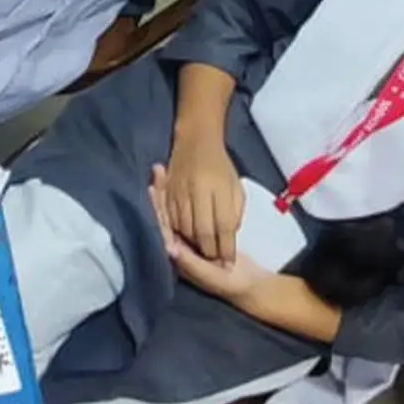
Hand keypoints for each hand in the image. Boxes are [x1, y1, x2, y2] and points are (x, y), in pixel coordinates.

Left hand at [150, 166, 267, 302]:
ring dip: (169, 191)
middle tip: (159, 170)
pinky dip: (181, 196)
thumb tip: (169, 247)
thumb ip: (190, 262)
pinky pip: (188, 211)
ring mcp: (189, 239)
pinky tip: (177, 179)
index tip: (153, 189)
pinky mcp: (201, 232)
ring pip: (175, 210)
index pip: (162, 229)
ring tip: (163, 170)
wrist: (250, 286)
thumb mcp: (210, 275)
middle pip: (165, 216)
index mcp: (177, 256)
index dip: (157, 209)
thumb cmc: (228, 284)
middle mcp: (179, 246)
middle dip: (161, 195)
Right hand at [163, 126, 244, 264]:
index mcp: (218, 188)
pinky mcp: (166, 194)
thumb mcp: (236, 186)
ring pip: (185, 230)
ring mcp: (179, 193)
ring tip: (202, 252)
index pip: (224, 225)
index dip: (227, 247)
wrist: (196, 141)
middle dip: (210, 250)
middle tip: (215, 261)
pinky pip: (171, 222)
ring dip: (194, 245)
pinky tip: (187, 238)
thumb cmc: (220, 166)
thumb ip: (235, 212)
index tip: (230, 261)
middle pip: (202, 231)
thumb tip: (229, 236)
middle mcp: (197, 191)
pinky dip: (179, 234)